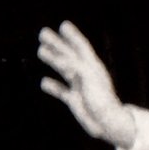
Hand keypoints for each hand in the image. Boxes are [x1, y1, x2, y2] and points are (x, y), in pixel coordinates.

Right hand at [36, 21, 136, 149]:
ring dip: (52, 60)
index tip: (63, 25)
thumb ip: (74, 66)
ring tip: (40, 50)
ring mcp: (80, 87)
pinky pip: (61, 91)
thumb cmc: (102, 100)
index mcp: (92, 66)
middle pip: (68, 55)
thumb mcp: (88, 78)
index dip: (72, 36)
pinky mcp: (75, 101)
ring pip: (63, 70)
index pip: (81, 46)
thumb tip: (59, 58)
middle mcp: (85, 74)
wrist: (108, 124)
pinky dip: (53, 86)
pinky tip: (44, 82)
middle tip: (42, 33)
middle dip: (56, 44)